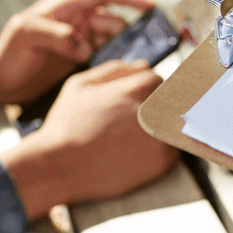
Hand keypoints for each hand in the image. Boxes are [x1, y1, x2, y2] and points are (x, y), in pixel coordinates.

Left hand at [0, 0, 159, 101]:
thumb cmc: (5, 53)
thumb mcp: (24, 35)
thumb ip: (55, 35)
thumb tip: (82, 45)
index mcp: (64, 7)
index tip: (149, 5)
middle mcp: (75, 20)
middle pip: (112, 20)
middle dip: (127, 32)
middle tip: (139, 50)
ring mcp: (78, 39)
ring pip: (111, 39)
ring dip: (121, 49)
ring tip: (127, 64)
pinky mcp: (79, 57)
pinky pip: (103, 55)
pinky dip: (112, 60)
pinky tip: (115, 71)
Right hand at [0, 59, 174, 216]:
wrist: (59, 167)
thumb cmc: (66, 125)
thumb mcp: (80, 84)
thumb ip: (115, 69)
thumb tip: (141, 66)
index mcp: (137, 88)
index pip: (158, 80)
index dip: (145, 90)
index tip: (135, 101)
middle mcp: (154, 111)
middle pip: (170, 101)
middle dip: (156, 107)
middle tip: (134, 121)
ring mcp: (160, 138)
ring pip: (173, 125)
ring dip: (161, 127)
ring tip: (134, 137)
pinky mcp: (161, 163)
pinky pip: (173, 150)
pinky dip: (161, 149)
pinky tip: (138, 152)